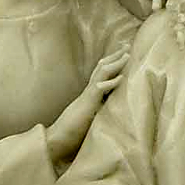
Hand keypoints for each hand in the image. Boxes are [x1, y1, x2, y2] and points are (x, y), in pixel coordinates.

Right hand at [45, 44, 130, 161]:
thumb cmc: (72, 132)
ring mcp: (87, 96)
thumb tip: (109, 109)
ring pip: (101, 74)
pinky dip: (111, 83)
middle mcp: (88, 91)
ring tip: (127, 54)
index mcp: (90, 94)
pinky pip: (99, 90)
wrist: (57, 139)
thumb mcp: (90, 118)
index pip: (101, 74)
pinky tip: (121, 78)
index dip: (112, 62)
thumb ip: (98, 110)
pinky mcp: (87, 104)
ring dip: (115, 63)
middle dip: (115, 55)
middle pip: (102, 68)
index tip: (123, 53)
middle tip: (127, 44)